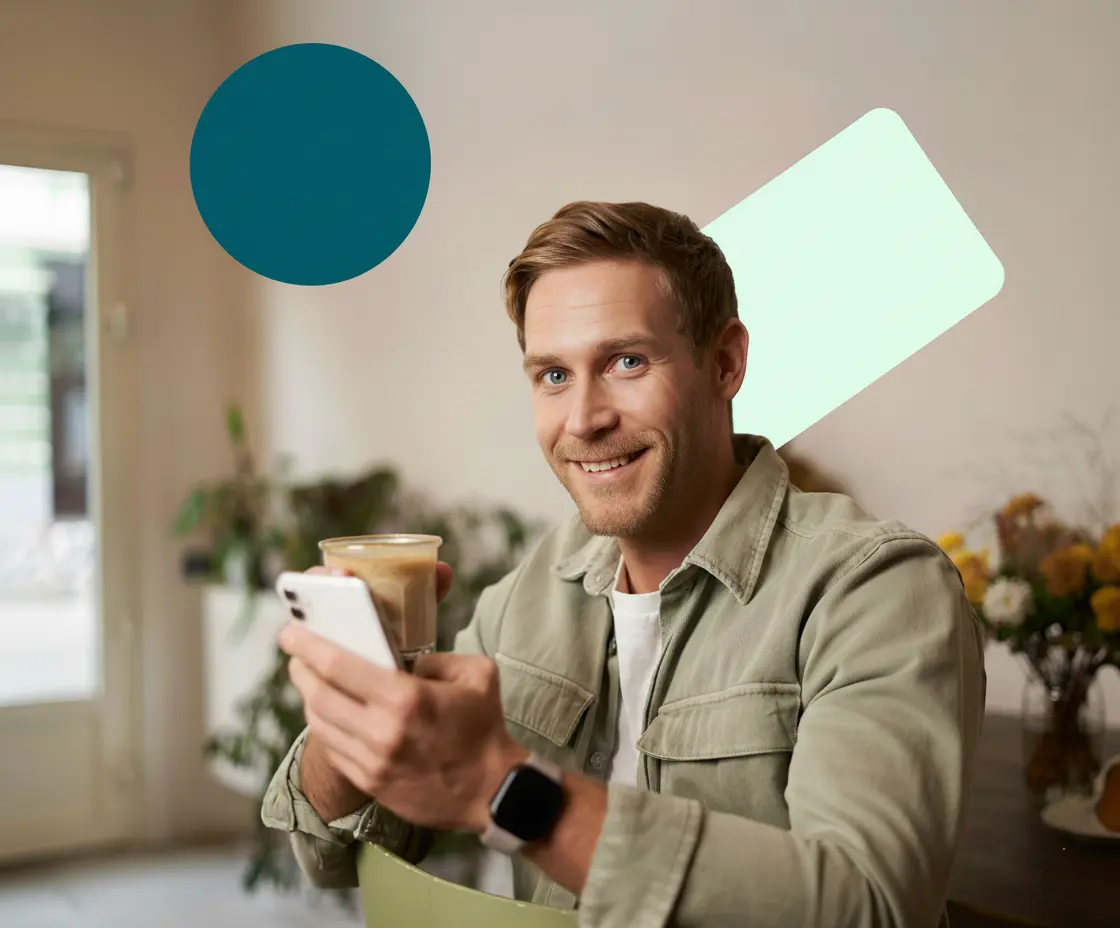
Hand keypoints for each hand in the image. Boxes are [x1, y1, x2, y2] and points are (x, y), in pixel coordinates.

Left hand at [281, 567, 525, 832]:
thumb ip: (437, 659)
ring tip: (310, 680)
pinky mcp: (370, 783)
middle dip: (300, 669)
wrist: (492, 791)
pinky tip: (329, 712)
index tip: (291, 632)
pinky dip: (325, 725)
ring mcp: (372, 762)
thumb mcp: (475, 674)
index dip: (309, 646)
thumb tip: (406, 662)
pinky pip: (333, 749)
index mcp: (406, 700)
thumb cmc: (484, 727)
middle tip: (295, 652)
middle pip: (319, 695)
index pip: (340, 666)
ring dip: (308, 697)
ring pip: (320, 723)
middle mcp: (382, 732)